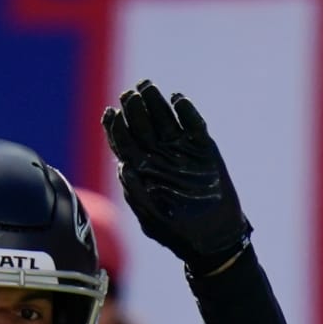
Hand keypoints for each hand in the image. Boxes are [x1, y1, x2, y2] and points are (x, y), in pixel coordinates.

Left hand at [102, 79, 251, 274]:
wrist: (212, 237)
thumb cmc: (177, 232)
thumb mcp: (151, 217)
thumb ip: (137, 193)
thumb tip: (122, 166)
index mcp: (142, 172)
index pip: (123, 144)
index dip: (115, 128)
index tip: (109, 113)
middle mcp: (159, 157)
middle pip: (142, 126)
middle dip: (133, 109)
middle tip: (128, 93)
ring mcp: (181, 150)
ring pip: (165, 119)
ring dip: (156, 103)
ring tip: (146, 86)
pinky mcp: (204, 147)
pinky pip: (194, 124)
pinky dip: (186, 111)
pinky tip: (177, 99)